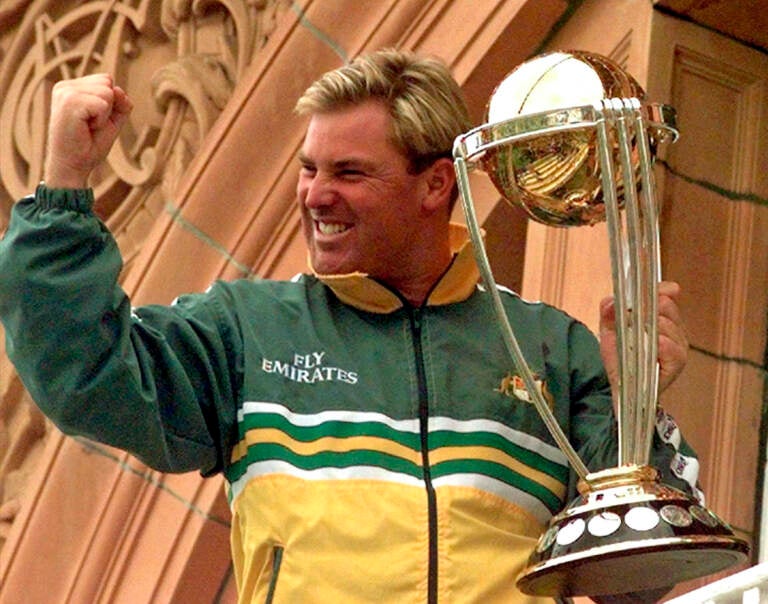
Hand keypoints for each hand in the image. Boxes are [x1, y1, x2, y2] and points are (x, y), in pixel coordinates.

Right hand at [44, 74, 132, 188]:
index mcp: (72, 87)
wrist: (73, 166)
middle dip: (108, 109)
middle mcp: (66, 86)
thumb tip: (118, 89)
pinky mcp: (69, 101)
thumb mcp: (112, 121)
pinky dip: (101, 120)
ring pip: (107, 92)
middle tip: (90, 126)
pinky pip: (103, 103)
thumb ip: (120, 103)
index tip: (93, 120)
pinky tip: (86, 128)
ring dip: (104, 115)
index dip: (110, 104)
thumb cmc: (89, 145)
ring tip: (87, 127)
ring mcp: (65, 92)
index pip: (106, 80)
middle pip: (108, 83)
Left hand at [599, 281, 688, 403]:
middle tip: (630, 316)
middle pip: (667, 306)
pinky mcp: (677, 364)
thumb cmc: (620, 360)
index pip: (666, 296)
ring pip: (668, 324)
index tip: (644, 289)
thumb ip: (608, 314)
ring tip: (637, 334)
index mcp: (662, 320)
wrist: (623, 390)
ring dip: (650, 325)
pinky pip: (672, 348)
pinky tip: (653, 344)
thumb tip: (609, 302)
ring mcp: (678, 347)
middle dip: (647, 307)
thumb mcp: (610, 333)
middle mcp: (675, 331)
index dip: (658, 289)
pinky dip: (661, 343)